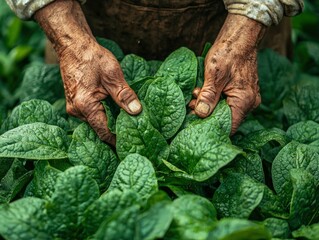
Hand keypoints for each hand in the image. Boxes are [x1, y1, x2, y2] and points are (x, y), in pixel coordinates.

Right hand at [59, 36, 141, 144]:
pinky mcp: (76, 103)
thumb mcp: (113, 74)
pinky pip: (91, 116)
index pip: (104, 132)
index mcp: (85, 106)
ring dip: (109, 124)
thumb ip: (125, 95)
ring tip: (126, 126)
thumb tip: (138, 112)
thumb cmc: (92, 58)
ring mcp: (74, 108)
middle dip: (115, 133)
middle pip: (99, 130)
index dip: (117, 140)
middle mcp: (76, 110)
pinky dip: (103, 117)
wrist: (73, 46)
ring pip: (95, 123)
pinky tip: (115, 114)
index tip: (130, 145)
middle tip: (133, 136)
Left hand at [190, 14, 265, 133]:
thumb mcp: (213, 74)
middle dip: (206, 114)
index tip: (194, 123)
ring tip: (196, 94)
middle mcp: (249, 103)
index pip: (228, 127)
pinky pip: (228, 103)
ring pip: (225, 111)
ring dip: (209, 106)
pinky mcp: (242, 93)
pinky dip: (215, 100)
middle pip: (226, 120)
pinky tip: (203, 91)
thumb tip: (200, 114)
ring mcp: (247, 99)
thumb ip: (208, 96)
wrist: (240, 37)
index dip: (210, 127)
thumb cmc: (228, 52)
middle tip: (191, 104)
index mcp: (244, 101)